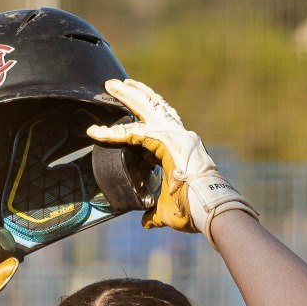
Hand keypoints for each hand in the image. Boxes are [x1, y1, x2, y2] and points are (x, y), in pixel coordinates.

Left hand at [85, 78, 255, 233]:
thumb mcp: (167, 210)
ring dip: (127, 96)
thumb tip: (146, 221)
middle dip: (133, 94)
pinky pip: (134, 133)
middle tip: (113, 84)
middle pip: (153, 107)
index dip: (136, 123)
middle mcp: (179, 136)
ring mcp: (176, 135)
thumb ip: (154, 213)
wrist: (209, 209)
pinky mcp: (167, 141)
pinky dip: (114, 133)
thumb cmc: (193, 210)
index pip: (156, 126)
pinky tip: (97, 132)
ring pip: (147, 107)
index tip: (120, 122)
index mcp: (180, 147)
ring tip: (111, 85)